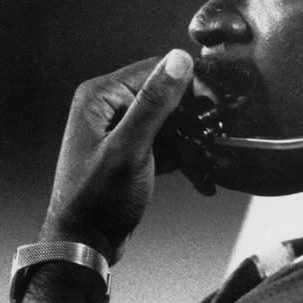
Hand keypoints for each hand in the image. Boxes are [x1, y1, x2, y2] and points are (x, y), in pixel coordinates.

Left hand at [41, 50, 194, 262]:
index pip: (155, 69)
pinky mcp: (131, 150)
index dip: (189, 84)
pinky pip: (166, 140)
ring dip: (191, 137)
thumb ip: (154, 103)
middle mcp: (107, 106)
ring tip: (208, 155)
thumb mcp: (130, 148)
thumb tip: (179, 60)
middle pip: (165, 94)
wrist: (85, 242)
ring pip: (169, 119)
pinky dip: (182, 153)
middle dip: (192, 115)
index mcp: (100, 96)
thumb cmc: (97, 198)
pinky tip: (198, 170)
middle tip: (215, 134)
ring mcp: (119, 129)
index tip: (216, 104)